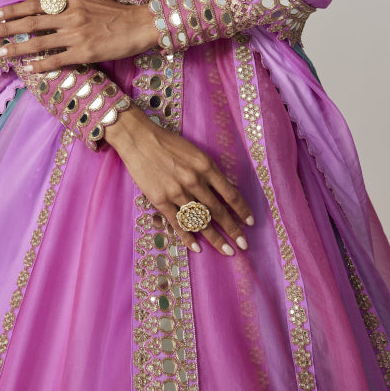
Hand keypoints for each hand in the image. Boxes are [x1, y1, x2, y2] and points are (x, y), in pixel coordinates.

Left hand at [0, 0, 157, 70]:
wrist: (141, 25)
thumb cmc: (116, 14)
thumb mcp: (89, 2)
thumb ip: (68, 6)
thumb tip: (48, 9)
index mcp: (70, 1)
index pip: (34, 5)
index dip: (13, 10)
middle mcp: (69, 16)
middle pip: (30, 22)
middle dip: (6, 28)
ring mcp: (76, 34)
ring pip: (38, 42)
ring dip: (16, 48)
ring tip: (0, 54)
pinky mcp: (85, 52)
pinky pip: (57, 60)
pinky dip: (40, 65)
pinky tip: (27, 69)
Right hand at [104, 104, 254, 256]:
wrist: (139, 139)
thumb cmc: (168, 142)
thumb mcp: (195, 151)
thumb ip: (209, 171)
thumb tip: (225, 189)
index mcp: (206, 166)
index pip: (230, 193)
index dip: (242, 210)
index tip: (250, 222)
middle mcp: (195, 181)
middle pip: (218, 211)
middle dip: (233, 230)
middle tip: (244, 245)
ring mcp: (177, 192)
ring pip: (201, 221)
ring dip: (215, 239)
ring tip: (227, 251)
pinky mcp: (161, 200)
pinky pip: (178, 223)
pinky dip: (188, 237)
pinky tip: (197, 247)